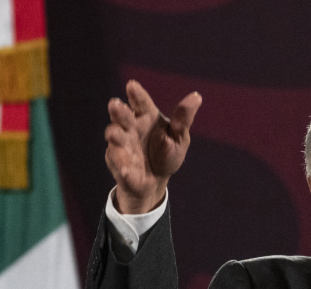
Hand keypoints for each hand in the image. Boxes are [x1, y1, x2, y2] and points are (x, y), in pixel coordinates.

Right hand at [104, 80, 201, 213]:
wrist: (156, 181)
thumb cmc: (166, 153)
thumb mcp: (179, 137)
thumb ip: (183, 118)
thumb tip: (197, 96)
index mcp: (146, 117)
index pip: (141, 102)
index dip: (136, 94)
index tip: (132, 85)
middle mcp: (131, 127)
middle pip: (122, 116)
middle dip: (118, 111)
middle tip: (115, 104)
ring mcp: (121, 144)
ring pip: (115, 136)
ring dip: (114, 135)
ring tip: (114, 134)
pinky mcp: (117, 163)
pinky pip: (119, 164)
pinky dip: (122, 166)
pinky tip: (127, 170)